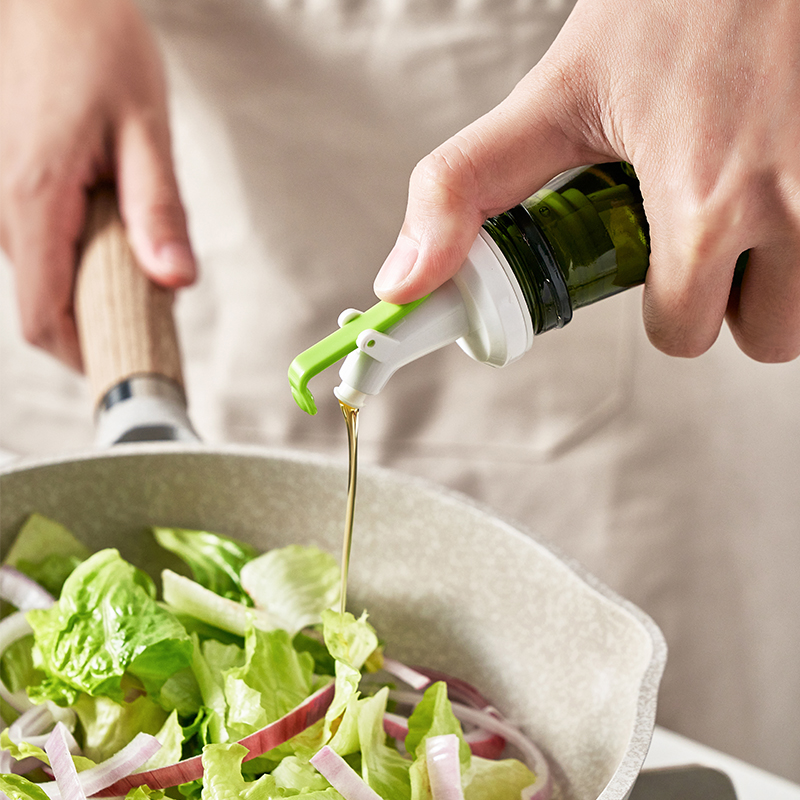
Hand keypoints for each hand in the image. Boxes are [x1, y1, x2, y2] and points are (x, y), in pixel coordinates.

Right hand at [0, 0, 195, 369]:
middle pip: (42, 309)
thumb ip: (160, 211)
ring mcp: (7, 199)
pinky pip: (46, 251)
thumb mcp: (146, 130)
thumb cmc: (97, 46)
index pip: (43, 315)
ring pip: (44, 282)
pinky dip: (83, 266)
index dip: (84, 357)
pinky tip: (122, 245)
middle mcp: (9, 208)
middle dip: (97, 330)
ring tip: (146, 281)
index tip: (127, 371)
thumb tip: (175, 281)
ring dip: (93, 298)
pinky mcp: (20, 189)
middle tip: (154, 326)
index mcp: (36, 199)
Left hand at [373, 0, 799, 362]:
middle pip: (758, 335)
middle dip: (723, 297)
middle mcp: (796, 202)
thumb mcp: (555, 95)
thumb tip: (403, 284)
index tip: (651, 267)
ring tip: (750, 200)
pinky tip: (787, 175)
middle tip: (706, 229)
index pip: (681, 336)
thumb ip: (466, 189)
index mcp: (704, 200)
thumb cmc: (673, 4)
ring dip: (780, 275)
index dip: (663, 307)